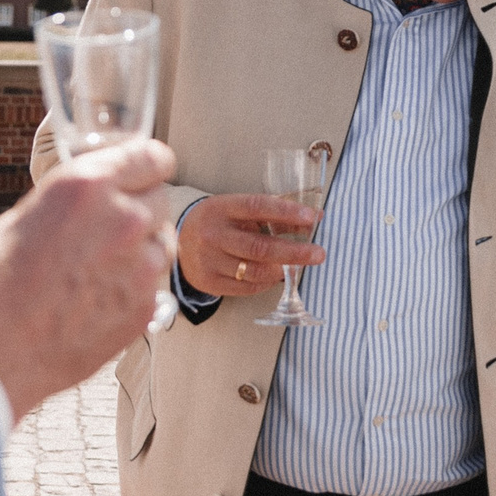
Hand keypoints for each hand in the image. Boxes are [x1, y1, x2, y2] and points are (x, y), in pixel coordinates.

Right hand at [0, 139, 176, 421]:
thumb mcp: (25, 217)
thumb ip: (75, 203)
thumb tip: (97, 200)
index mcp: (88, 186)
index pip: (152, 157)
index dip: (147, 167)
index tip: (144, 175)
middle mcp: (123, 220)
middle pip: (160, 200)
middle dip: (138, 211)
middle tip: (105, 232)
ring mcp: (140, 267)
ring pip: (161, 245)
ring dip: (139, 252)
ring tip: (94, 272)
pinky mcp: (144, 309)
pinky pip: (152, 287)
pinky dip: (132, 291)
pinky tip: (94, 302)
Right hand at [175, 192, 325, 296]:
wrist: (176, 240)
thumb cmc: (218, 222)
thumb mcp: (238, 210)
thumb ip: (273, 214)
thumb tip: (312, 219)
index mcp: (222, 208)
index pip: (257, 207)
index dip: (286, 212)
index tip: (312, 218)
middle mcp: (213, 234)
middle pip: (260, 246)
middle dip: (294, 252)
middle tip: (318, 254)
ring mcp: (209, 260)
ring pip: (255, 271)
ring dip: (281, 270)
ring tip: (295, 267)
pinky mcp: (208, 281)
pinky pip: (246, 287)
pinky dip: (266, 283)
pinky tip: (273, 275)